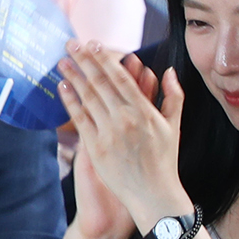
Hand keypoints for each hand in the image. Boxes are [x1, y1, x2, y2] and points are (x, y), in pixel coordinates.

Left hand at [57, 43, 187, 228]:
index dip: (105, 59)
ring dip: (73, 77)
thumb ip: (173, 96)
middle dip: (84, 61)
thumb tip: (167, 71)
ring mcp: (108, 133)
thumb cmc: (165, 161)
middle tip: (71, 43)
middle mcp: (125, 119)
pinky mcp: (95, 148)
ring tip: (62, 61)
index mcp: (144, 111)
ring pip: (87, 98)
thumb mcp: (175, 126)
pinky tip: (62, 87)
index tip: (93, 44)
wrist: (153, 195)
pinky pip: (80, 120)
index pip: (120, 77)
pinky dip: (70, 102)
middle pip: (100, 83)